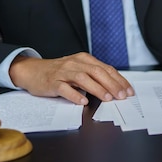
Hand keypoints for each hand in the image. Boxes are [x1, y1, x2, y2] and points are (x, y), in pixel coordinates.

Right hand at [9, 53, 134, 104]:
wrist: (32, 70)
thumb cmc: (60, 72)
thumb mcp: (80, 70)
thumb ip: (96, 76)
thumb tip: (117, 88)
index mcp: (85, 59)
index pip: (107, 69)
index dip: (119, 80)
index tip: (129, 91)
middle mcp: (75, 63)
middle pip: (97, 72)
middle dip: (112, 85)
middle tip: (122, 96)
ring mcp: (63, 72)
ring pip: (83, 78)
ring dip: (97, 89)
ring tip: (108, 98)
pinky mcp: (52, 82)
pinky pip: (64, 88)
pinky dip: (74, 95)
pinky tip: (83, 101)